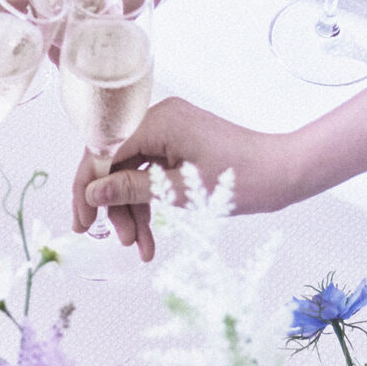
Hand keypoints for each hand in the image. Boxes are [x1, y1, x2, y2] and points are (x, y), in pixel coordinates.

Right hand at [69, 97, 295, 260]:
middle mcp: (159, 119)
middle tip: (120, 241)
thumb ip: (133, 190)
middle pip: (115, 164)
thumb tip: (93, 193)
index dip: (87, 188)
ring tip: (141, 247)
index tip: (82, 222)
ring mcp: (170, 131)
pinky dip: (150, 202)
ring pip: (133, 173)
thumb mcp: (181, 192)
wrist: (285, 172)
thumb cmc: (242, 179)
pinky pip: (151, 172)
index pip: (103, 152)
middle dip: (115, 206)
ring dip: (133, 210)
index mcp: (157, 121)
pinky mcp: (180, 144)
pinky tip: (150, 234)